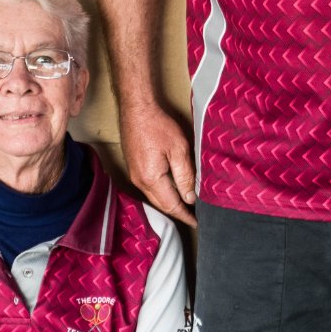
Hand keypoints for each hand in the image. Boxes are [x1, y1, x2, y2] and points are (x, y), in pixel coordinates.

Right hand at [119, 99, 196, 225]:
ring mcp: (134, 174)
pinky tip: (171, 189)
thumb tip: (190, 198)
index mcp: (151, 179)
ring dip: (169, 202)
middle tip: (194, 217)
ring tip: (185, 205)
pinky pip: (149, 187)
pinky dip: (162, 192)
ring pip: (154, 196)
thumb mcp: (178, 150)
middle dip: (178, 211)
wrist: (136, 109)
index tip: (197, 222)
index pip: (171, 205)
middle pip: (161, 204)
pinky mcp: (133, 167)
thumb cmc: (158, 125)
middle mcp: (139, 180)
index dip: (185, 215)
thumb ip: (185, 176)